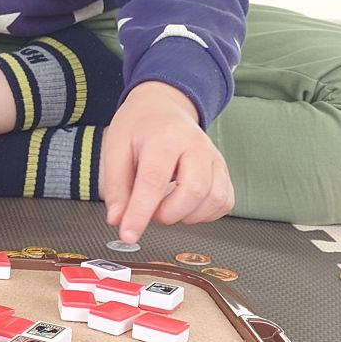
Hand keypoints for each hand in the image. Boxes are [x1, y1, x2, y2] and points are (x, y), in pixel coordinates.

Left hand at [99, 81, 233, 243]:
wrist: (164, 106)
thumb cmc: (140, 127)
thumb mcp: (116, 148)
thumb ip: (116, 186)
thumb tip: (118, 219)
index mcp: (165, 137)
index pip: (154, 181)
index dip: (140, 213)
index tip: (128, 235)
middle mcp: (196, 145)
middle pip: (194, 191)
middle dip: (168, 214)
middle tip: (151, 210)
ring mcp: (214, 157)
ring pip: (214, 199)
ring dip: (187, 215)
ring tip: (167, 206)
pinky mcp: (223, 170)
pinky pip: (224, 201)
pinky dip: (205, 213)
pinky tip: (186, 206)